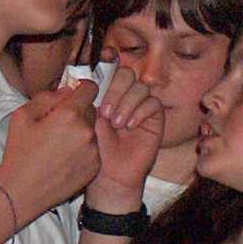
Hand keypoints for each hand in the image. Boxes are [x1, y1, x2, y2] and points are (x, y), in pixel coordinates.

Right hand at [0, 83, 100, 221]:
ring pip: (92, 129)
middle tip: (56, 124)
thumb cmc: (19, 155)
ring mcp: (93, 150)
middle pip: (91, 109)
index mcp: (69, 115)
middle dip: (77, 112)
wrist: (22, 191)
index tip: (73, 93)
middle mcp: (86, 131)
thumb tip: (65, 92)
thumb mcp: (22, 116)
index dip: (80, 88)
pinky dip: (83, 149)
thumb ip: (47, 97)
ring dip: (80, 131)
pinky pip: (94, 148)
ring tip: (58, 144)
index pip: (90, 88)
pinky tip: (64, 156)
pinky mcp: (94, 166)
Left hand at [88, 66, 164, 210]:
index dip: (107, 71)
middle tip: (105, 113)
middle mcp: (125, 96)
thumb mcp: (87, 121)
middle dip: (115, 90)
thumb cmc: (95, 149)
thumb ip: (89, 100)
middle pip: (127, 74)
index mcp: (107, 93)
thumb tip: (86, 81)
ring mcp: (141, 106)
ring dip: (126, 104)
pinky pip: (153, 104)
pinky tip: (129, 126)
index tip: (97, 85)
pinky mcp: (155, 119)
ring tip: (116, 124)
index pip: (111, 70)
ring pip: (140, 87)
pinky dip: (140, 112)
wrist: (109, 173)